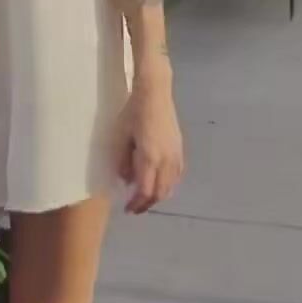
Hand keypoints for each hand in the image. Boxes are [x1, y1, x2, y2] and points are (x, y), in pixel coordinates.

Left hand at [116, 75, 184, 214]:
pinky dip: (168, 185)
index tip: (128, 209)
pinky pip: (177, 175)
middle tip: (135, 208)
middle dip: (147, 204)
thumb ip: (123, 160)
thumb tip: (126, 180)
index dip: (137, 203)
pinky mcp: (180, 149)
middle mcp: (166, 160)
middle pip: (160, 192)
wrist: (155, 93)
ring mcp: (176, 155)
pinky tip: (160, 184)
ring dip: (158, 196)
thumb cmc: (133, 112)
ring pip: (171, 186)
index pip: (145, 191)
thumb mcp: (121, 136)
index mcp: (149, 158)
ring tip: (146, 198)